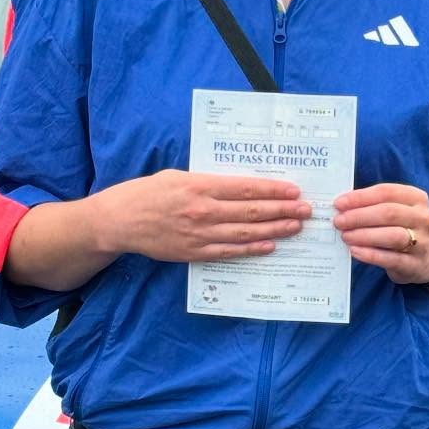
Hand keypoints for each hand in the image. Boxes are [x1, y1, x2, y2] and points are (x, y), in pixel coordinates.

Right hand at [98, 170, 310, 262]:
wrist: (121, 221)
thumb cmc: (149, 193)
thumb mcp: (178, 176)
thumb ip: (208, 181)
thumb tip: (240, 185)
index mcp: (200, 186)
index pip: (245, 188)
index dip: (273, 189)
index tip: (294, 190)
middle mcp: (203, 211)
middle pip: (251, 211)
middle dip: (283, 210)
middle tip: (306, 210)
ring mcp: (200, 234)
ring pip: (245, 232)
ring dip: (274, 229)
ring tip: (296, 227)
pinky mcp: (194, 252)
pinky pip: (229, 252)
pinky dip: (252, 249)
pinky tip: (270, 245)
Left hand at [332, 183, 428, 283]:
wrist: (424, 259)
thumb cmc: (401, 228)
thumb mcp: (394, 211)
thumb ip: (372, 205)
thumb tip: (342, 206)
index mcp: (416, 198)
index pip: (386, 192)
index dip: (361, 197)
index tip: (339, 203)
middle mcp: (422, 218)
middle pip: (389, 213)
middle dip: (359, 216)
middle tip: (339, 221)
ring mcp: (422, 242)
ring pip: (392, 236)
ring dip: (364, 235)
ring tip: (345, 236)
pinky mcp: (414, 264)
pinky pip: (391, 259)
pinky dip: (371, 254)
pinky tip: (355, 251)